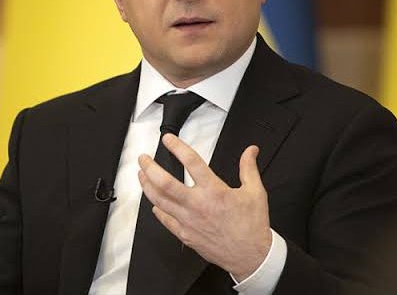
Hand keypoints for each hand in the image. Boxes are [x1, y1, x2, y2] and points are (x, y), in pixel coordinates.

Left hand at [138, 134, 271, 280]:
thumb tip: (251, 151)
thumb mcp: (255, 192)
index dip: (177, 147)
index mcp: (214, 191)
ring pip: (160, 201)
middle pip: (165, 183)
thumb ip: (249, 168)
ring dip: (147, 186)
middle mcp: (198, 205)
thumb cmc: (252, 226)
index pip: (191, 162)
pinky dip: (157, 210)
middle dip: (150, 168)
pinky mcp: (185, 235)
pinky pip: (166, 220)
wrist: (251, 256)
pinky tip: (154, 203)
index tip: (168, 140)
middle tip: (143, 159)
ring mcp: (189, 221)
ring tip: (142, 175)